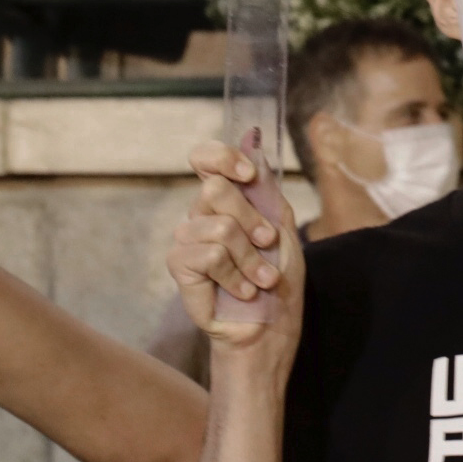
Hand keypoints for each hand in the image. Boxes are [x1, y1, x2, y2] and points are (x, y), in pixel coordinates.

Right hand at [169, 139, 305, 351]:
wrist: (271, 324)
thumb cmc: (277, 277)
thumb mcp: (282, 225)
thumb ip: (265, 186)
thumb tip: (253, 136)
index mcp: (226, 200)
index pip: (206, 159)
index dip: (223, 158)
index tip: (249, 175)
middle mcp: (201, 214)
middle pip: (215, 190)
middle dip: (251, 220)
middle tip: (267, 244)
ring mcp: (187, 239)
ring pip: (219, 227)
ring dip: (250, 258)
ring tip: (261, 279)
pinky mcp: (180, 266)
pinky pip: (209, 255)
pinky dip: (235, 275)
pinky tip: (242, 291)